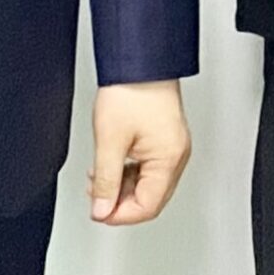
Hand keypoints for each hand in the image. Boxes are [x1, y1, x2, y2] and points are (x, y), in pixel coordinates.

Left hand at [89, 81, 190, 224]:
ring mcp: (173, 147)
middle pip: (150, 199)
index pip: (148, 206)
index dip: (119, 214)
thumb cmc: (131, 90)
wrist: (140, 60)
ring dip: (122, 187)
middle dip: (120, 202)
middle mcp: (176, 155)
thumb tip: (102, 208)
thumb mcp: (110, 141)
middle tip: (97, 197)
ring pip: (149, 185)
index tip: (99, 211)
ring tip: (100, 177)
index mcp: (169, 159)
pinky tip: (112, 165)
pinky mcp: (166, 139)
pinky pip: (149, 169)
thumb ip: (105, 181)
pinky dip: (129, 173)